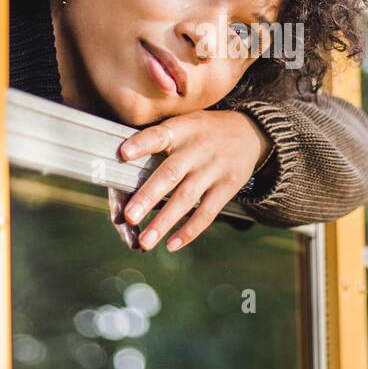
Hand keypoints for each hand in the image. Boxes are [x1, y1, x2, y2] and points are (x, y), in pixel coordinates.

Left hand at [116, 109, 271, 251]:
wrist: (248, 132)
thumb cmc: (202, 131)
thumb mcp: (184, 123)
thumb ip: (158, 139)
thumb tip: (119, 162)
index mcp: (182, 129)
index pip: (159, 135)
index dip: (141, 144)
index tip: (122, 154)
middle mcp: (198, 149)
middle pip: (171, 174)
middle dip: (149, 196)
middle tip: (129, 217)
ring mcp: (214, 169)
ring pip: (186, 199)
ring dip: (164, 222)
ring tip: (145, 242)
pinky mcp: (227, 187)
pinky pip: (206, 213)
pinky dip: (189, 230)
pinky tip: (171, 244)